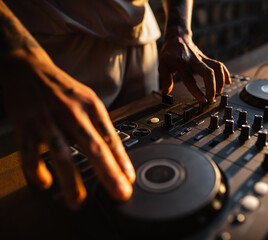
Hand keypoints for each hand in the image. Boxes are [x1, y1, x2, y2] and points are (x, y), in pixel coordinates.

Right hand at [0, 48, 134, 208]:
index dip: (121, 161)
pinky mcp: (26, 126)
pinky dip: (37, 171)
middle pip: (93, 147)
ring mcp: (49, 120)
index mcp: (91, 107)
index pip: (110, 138)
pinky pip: (30, 153)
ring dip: (72, 181)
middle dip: (109, 173)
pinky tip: (45, 183)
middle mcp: (72, 113)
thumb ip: (98, 124)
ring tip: (79, 201)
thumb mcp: (87, 99)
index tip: (129, 179)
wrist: (28, 69)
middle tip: (119, 193)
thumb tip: (112, 151)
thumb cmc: (62, 89)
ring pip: (63, 155)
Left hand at [158, 26, 230, 102]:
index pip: (190, 79)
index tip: (203, 101)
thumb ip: (165, 79)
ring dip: (220, 81)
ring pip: (216, 67)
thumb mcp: (162, 65)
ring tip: (219, 92)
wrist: (177, 37)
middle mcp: (193, 60)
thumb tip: (165, 93)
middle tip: (211, 99)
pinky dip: (225, 73)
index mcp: (181, 64)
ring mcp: (202, 58)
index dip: (197, 91)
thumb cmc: (169, 54)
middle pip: (208, 72)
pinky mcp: (207, 58)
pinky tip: (227, 82)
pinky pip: (219, 65)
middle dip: (212, 87)